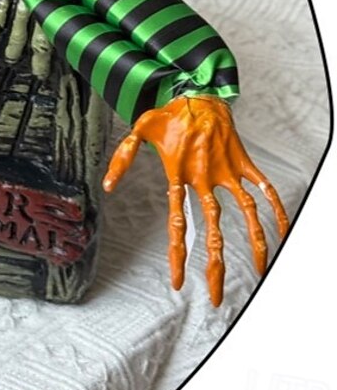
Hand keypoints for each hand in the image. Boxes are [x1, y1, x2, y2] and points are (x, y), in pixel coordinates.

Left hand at [102, 95, 288, 305]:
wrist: (200, 92)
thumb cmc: (168, 114)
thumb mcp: (139, 131)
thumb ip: (122, 159)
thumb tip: (107, 186)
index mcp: (179, 175)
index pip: (178, 224)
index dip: (179, 255)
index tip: (180, 281)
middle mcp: (205, 178)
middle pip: (213, 229)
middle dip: (216, 265)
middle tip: (218, 297)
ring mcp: (227, 171)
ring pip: (246, 213)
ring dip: (255, 243)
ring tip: (261, 271)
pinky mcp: (243, 163)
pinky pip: (264, 188)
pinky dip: (276, 209)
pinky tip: (282, 231)